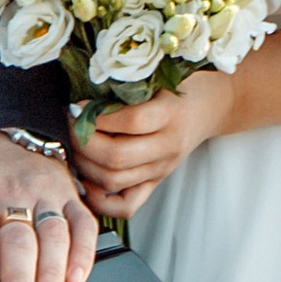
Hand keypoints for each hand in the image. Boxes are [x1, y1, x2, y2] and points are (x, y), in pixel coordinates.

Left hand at [69, 72, 233, 216]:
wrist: (212, 106)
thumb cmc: (181, 83)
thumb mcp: (159, 75)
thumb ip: (127, 84)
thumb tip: (82, 96)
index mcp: (170, 114)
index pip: (130, 121)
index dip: (97, 115)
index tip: (76, 105)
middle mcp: (167, 146)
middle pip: (118, 157)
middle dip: (83, 142)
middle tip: (69, 125)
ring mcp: (161, 169)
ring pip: (115, 181)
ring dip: (85, 166)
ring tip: (74, 145)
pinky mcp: (156, 183)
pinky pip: (126, 206)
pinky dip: (101, 200)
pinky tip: (86, 180)